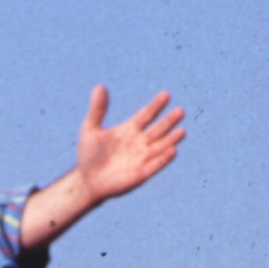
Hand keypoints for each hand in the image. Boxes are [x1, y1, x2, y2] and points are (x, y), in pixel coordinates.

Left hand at [74, 84, 185, 204]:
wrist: (87, 181)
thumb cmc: (89, 155)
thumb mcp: (90, 129)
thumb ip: (97, 109)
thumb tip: (99, 86)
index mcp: (129, 130)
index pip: (146, 115)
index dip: (156, 105)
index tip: (166, 94)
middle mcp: (138, 143)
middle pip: (157, 129)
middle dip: (168, 121)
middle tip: (180, 111)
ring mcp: (141, 158)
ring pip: (160, 147)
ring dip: (170, 140)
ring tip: (182, 131)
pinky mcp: (140, 174)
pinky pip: (154, 165)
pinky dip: (163, 159)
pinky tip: (173, 150)